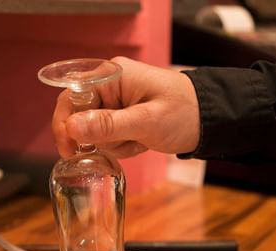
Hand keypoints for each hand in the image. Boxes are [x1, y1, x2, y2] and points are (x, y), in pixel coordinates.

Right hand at [51, 57, 200, 158]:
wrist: (210, 120)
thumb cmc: (184, 113)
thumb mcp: (146, 121)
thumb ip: (108, 125)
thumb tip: (71, 127)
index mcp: (112, 76)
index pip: (70, 96)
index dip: (64, 123)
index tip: (69, 149)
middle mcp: (109, 85)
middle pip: (78, 116)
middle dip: (97, 138)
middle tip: (119, 146)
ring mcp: (114, 101)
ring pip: (91, 131)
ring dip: (112, 144)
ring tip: (138, 141)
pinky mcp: (120, 115)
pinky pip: (106, 137)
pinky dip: (120, 145)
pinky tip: (140, 143)